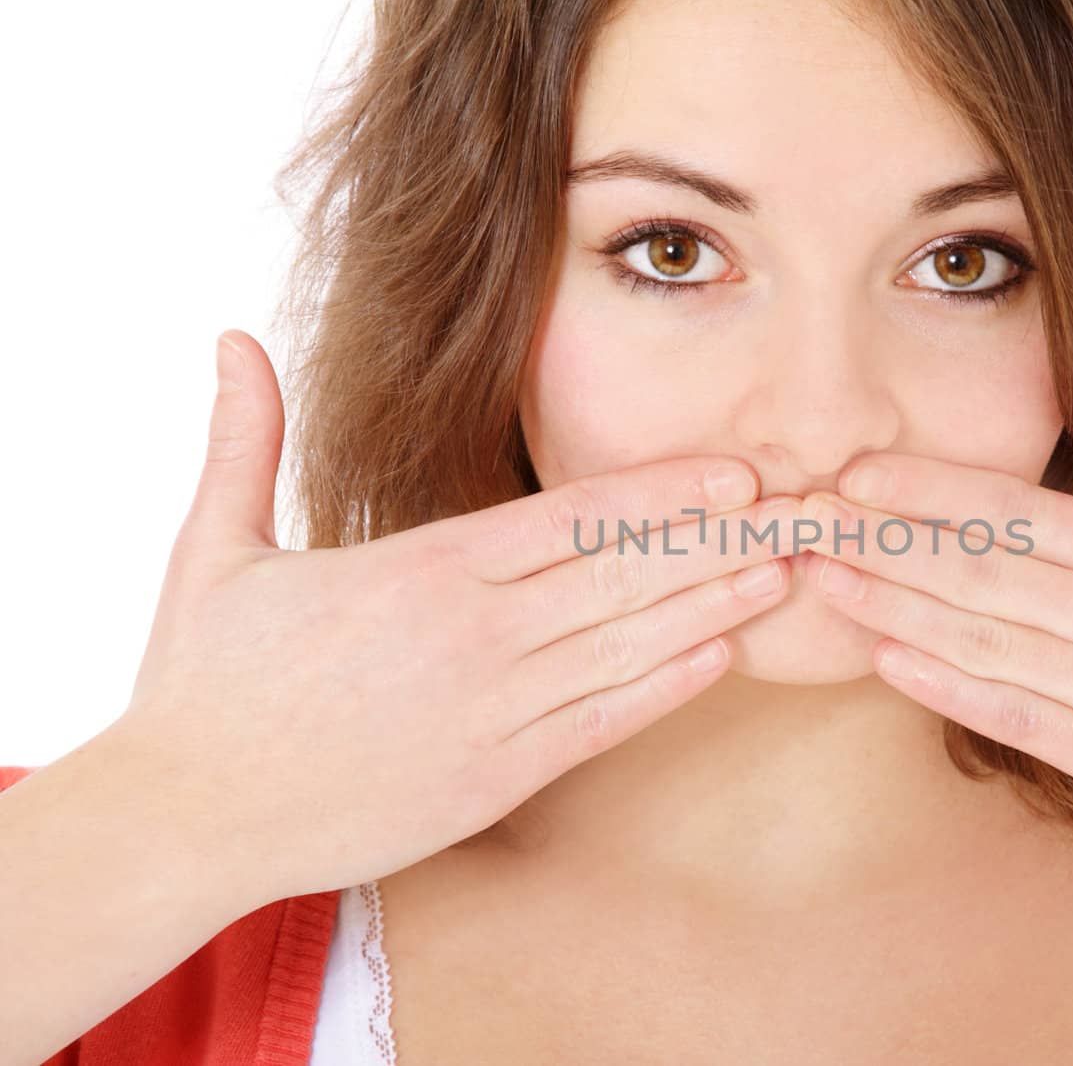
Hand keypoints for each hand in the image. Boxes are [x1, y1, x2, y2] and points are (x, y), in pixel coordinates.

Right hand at [106, 329, 801, 905]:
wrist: (186, 818)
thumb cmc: (202, 684)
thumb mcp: (213, 548)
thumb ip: (245, 440)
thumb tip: (230, 339)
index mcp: (421, 573)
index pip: (569, 519)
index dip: (662, 496)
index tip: (733, 472)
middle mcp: (473, 638)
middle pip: (622, 577)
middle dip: (718, 542)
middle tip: (801, 514)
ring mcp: (491, 713)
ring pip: (627, 648)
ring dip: (712, 608)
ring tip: (784, 574)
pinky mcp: (493, 779)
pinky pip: (599, 726)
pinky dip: (664, 690)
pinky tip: (720, 657)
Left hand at [795, 345, 1072, 863]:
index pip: (1024, 515)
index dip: (933, 492)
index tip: (862, 471)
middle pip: (979, 573)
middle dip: (881, 541)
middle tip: (798, 514)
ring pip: (981, 642)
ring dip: (890, 606)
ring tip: (816, 575)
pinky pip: (1016, 719)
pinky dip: (946, 688)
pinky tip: (884, 657)